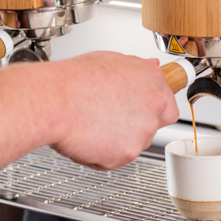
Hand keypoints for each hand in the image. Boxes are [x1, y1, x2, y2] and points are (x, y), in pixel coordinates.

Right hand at [49, 52, 177, 170]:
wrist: (53, 102)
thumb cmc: (72, 80)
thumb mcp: (108, 60)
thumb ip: (135, 69)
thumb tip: (148, 70)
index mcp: (151, 78)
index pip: (168, 102)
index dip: (150, 109)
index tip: (138, 110)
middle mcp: (153, 104)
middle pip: (154, 126)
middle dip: (134, 126)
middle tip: (109, 120)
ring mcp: (143, 131)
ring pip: (134, 144)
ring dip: (116, 140)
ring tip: (91, 124)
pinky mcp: (127, 153)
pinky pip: (116, 160)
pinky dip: (101, 154)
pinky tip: (86, 137)